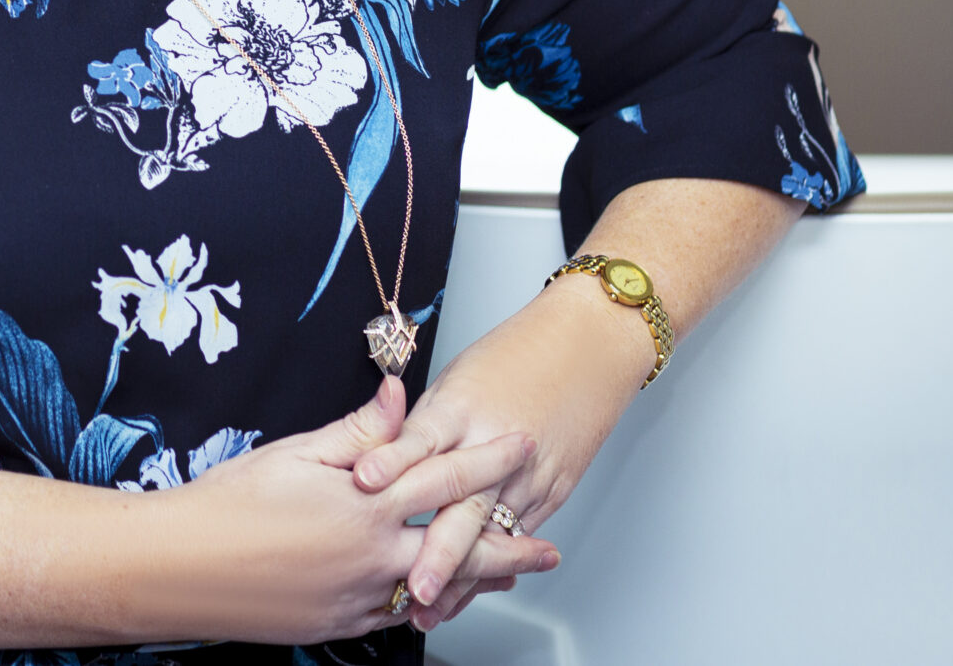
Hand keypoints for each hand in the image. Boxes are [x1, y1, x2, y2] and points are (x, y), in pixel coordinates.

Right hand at [145, 374, 557, 645]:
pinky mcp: (336, 627)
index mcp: (364, 504)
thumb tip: (397, 395)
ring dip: (475, 581)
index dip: (486, 459)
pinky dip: (422, 603)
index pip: (443, 475)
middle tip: (549, 547)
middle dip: (510, 546)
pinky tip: (432, 597)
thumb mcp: (294, 452)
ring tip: (508, 577)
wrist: (179, 568)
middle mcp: (371, 557)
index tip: (518, 445)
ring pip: (434, 588)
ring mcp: (356, 599)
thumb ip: (357, 430)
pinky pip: (394, 614)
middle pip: (459, 548)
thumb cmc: (226, 505)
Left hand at [350, 283, 652, 627]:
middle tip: (411, 587)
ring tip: (431, 610)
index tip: (362, 486)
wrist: (591, 342)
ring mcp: (528, 473)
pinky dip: (492, 565)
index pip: (421, 441)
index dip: (391, 464)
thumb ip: (418, 426)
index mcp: (462, 408)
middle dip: (436, 553)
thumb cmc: (518, 353)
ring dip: (460, 577)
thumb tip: (379, 460)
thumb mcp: (456, 378)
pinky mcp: (552, 489)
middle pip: (463, 505)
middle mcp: (494, 446)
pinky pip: (516, 535)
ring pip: (490, 535)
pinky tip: (471, 592)